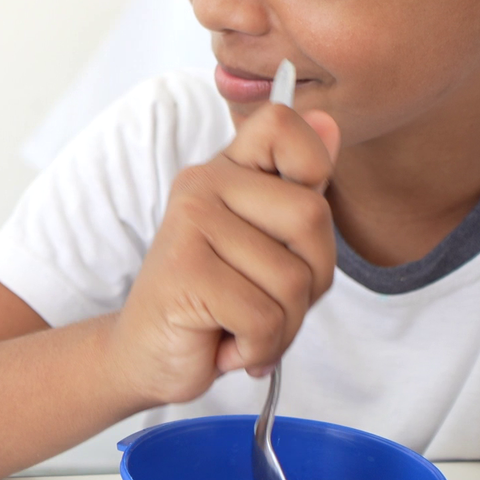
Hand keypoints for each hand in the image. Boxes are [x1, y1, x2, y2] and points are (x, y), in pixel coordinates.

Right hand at [109, 104, 341, 405]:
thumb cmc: (216, 303)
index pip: (282, 124)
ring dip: (282, 326)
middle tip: (268, 300)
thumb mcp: (266, 244)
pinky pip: (264, 317)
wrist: (149, 356)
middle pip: (312, 217)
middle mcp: (203, 184)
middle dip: (311, 281)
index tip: (289, 222)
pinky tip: (226, 345)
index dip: (311, 162)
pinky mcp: (184, 272)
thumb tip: (330, 123)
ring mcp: (190, 223)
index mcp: (227, 171)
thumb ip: (298, 188)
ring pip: (293, 280)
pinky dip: (257, 348)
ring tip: (242, 326)